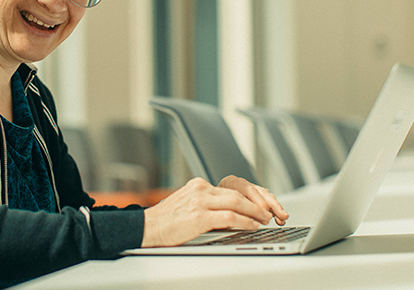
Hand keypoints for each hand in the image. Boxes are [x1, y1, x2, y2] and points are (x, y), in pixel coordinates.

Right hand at [141, 177, 287, 247]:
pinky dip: (245, 221)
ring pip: (236, 202)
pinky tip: (251, 226)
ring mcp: (200, 202)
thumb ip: (206, 203)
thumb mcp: (187, 204)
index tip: (257, 205)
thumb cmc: (166, 221)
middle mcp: (200, 189)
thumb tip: (229, 213)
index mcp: (198, 185)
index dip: (247, 198)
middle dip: (255, 204)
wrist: (147, 227)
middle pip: (236, 193)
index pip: (229, 189)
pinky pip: (230, 217)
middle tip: (266, 213)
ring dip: (254, 212)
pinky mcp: (199, 216)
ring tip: (262, 220)